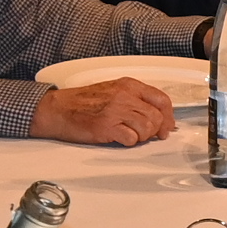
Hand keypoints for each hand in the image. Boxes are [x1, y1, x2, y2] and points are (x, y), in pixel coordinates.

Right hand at [31, 78, 178, 145]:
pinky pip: (132, 139)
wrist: (58, 109)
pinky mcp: (107, 126)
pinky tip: (119, 138)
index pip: (162, 99)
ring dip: (142, 137)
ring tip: (129, 135)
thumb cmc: (83, 102)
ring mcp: (116, 110)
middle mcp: (125, 95)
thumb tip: (159, 117)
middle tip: (145, 135)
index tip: (167, 127)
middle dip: (154, 130)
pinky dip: (129, 142)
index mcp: (128, 85)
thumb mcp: (114, 91)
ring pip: (147, 128)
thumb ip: (136, 100)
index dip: (168, 117)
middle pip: (157, 116)